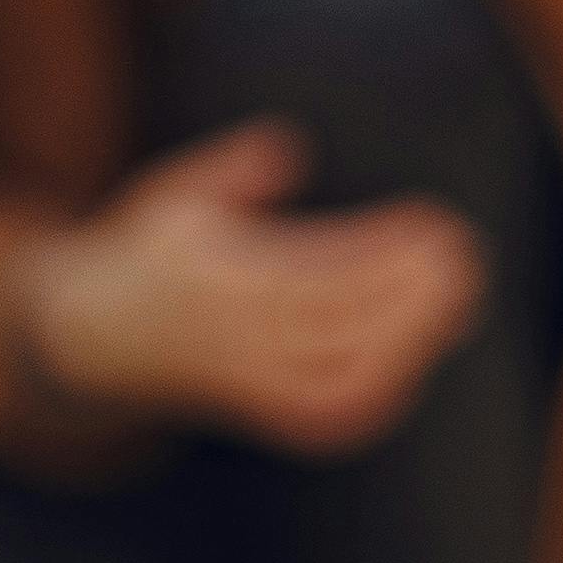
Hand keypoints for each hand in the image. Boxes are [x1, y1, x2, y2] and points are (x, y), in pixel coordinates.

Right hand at [4, 120, 480, 452]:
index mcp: (211, 279)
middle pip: (338, 325)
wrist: (98, 338)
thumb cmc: (149, 252)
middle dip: (410, 294)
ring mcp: (249, 384)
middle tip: (464, 254)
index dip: (381, 252)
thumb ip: (231, 170)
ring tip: (460, 295)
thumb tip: (288, 146)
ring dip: (411, 339)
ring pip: (345, 373)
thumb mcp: (175, 194)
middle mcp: (229, 338)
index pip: (314, 272)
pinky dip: (386, 385)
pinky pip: (336, 410)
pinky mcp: (269, 416)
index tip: (432, 223)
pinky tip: (424, 347)